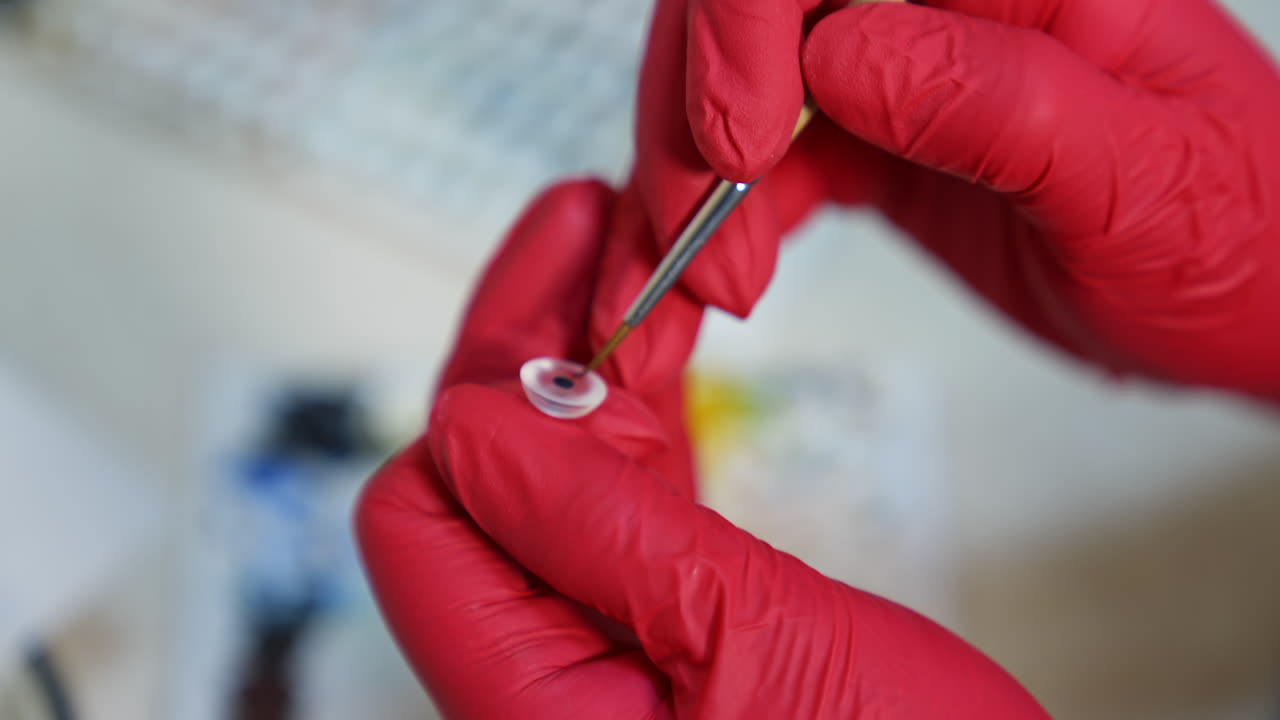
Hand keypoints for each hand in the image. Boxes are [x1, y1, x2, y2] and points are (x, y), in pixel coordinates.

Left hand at [356, 180, 1048, 717]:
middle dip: (531, 342)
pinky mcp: (667, 621)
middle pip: (487, 477)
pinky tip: (656, 340)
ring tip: (626, 247)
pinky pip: (623, 501)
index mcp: (530, 699)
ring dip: (585, 359)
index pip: (422, 521)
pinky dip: (636, 415)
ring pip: (556, 472)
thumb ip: (605, 537)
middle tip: (585, 222)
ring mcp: (605, 641)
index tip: (556, 302)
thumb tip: (472, 425)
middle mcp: (544, 671)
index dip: (477, 397)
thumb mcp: (758, 647)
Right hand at [601, 0, 1279, 399]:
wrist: (1247, 298)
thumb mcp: (1135, 179)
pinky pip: (755, 167)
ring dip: (677, 196)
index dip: (742, 28)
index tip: (738, 149)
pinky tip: (700, 291)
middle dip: (689, 131)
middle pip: (740, 15)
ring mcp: (894, 66)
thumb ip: (996, 104)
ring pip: (724, 94)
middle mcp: (934, 1)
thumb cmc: (1233, 234)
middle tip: (698, 253)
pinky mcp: (869, 136)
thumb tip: (835, 54)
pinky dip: (706, 231)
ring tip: (686, 300)